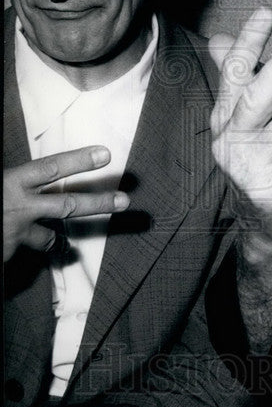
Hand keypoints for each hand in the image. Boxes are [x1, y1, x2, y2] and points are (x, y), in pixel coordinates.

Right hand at [3, 146, 128, 261]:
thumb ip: (15, 179)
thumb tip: (32, 174)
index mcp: (14, 181)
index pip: (51, 168)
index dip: (79, 161)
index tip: (105, 154)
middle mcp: (21, 206)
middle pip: (67, 205)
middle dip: (99, 204)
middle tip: (125, 201)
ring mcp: (17, 232)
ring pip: (50, 238)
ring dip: (60, 242)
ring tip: (66, 245)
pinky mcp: (9, 252)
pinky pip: (24, 249)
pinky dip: (24, 247)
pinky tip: (16, 246)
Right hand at [209, 8, 271, 245]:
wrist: (261, 227)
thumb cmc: (256, 163)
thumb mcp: (239, 122)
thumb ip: (233, 80)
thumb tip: (217, 38)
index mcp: (225, 118)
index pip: (233, 74)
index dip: (248, 42)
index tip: (266, 11)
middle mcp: (232, 139)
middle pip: (255, 96)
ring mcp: (252, 166)